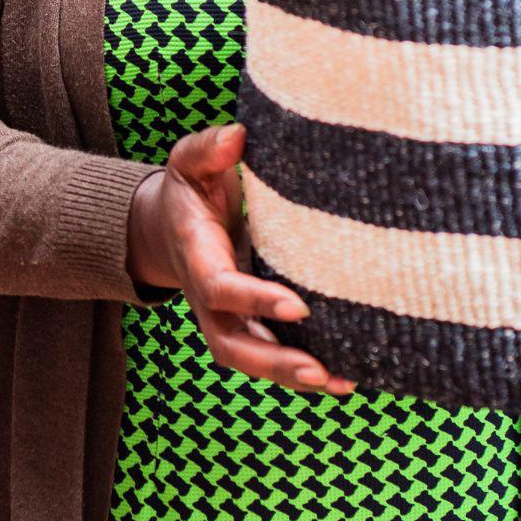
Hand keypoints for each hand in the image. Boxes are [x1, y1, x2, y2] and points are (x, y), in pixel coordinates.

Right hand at [126, 120, 356, 396]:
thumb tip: (238, 137)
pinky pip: (272, 357)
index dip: (255, 300)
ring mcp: (227, 319)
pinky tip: (349, 379)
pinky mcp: (249, 326)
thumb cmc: (190, 189)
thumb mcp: (191, 162)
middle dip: (274, 363)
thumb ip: (210, 148)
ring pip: (252, 360)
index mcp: (198, 257)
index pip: (222, 288)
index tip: (298, 308)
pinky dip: (305, 373)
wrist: (170, 226)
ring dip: (293, 377)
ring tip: (343, 384)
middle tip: (319, 371)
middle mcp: (209, 299)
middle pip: (233, 345)